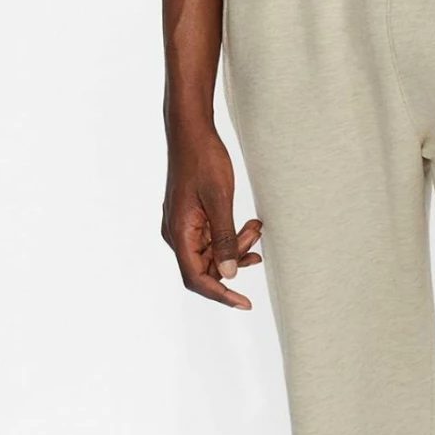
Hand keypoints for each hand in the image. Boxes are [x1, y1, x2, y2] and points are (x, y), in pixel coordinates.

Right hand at [161, 123, 262, 309]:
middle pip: (206, 266)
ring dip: (235, 246)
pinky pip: (211, 238)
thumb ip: (224, 238)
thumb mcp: (220, 199)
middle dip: (234, 260)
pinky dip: (230, 236)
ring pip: (211, 252)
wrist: (191, 132)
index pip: (197, 278)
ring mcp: (183, 226)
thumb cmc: (204, 160)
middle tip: (258, 241)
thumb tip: (228, 274)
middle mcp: (176, 234)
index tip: (244, 303)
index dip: (220, 294)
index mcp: (179, 233)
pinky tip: (249, 227)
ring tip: (256, 228)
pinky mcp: (191, 218)